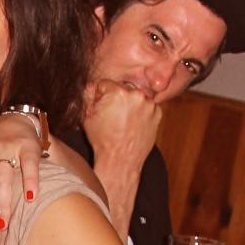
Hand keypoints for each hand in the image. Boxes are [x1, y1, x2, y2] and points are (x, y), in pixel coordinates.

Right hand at [83, 81, 159, 233]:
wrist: (120, 161)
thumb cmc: (102, 141)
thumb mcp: (86, 117)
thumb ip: (87, 96)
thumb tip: (90, 85)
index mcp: (118, 93)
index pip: (105, 84)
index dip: (99, 95)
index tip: (99, 106)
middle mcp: (137, 95)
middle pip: (122, 89)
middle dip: (115, 98)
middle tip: (110, 115)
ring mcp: (149, 104)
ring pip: (135, 97)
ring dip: (129, 104)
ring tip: (122, 122)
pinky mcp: (157, 114)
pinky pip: (147, 107)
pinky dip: (140, 112)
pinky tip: (132, 125)